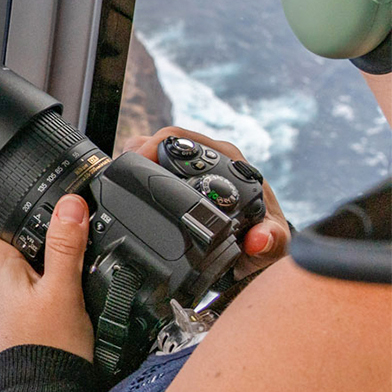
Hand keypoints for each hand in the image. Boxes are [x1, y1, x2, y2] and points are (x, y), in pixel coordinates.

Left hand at [0, 193, 94, 361]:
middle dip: (29, 236)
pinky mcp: (13, 320)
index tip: (33, 206)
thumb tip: (70, 206)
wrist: (44, 391)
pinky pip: (24, 290)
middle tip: (61, 236)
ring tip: (67, 265)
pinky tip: (62, 292)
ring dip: (38, 261)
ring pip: (16, 268)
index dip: (6, 211)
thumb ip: (65, 245)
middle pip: (5, 245)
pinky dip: (41, 284)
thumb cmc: (48, 347)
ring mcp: (0, 304)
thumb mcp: (64, 288)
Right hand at [117, 125, 289, 275]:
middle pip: (164, 140)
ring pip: (155, 150)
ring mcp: (196, 167)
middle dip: (138, 152)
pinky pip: (155, 167)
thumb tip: (258, 239)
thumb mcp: (271, 247)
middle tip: (120, 174)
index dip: (156, 145)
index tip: (138, 162)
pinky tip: (128, 188)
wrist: (258, 252)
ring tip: (119, 181)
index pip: (186, 139)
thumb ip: (270, 241)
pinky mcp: (183, 179)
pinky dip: (139, 173)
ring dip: (136, 161)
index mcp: (230, 163)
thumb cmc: (265, 243)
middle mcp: (212, 158)